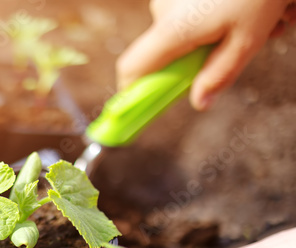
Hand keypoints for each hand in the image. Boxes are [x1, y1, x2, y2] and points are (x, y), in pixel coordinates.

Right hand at [117, 0, 295, 110]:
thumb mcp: (247, 40)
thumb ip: (219, 75)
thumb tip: (199, 103)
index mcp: (173, 29)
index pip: (132, 68)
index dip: (132, 91)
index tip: (142, 106)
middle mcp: (162, 11)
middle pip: (162, 52)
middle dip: (194, 58)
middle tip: (230, 50)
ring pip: (178, 32)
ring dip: (208, 36)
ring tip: (246, 23)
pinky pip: (185, 14)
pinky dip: (210, 18)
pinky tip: (237, 9)